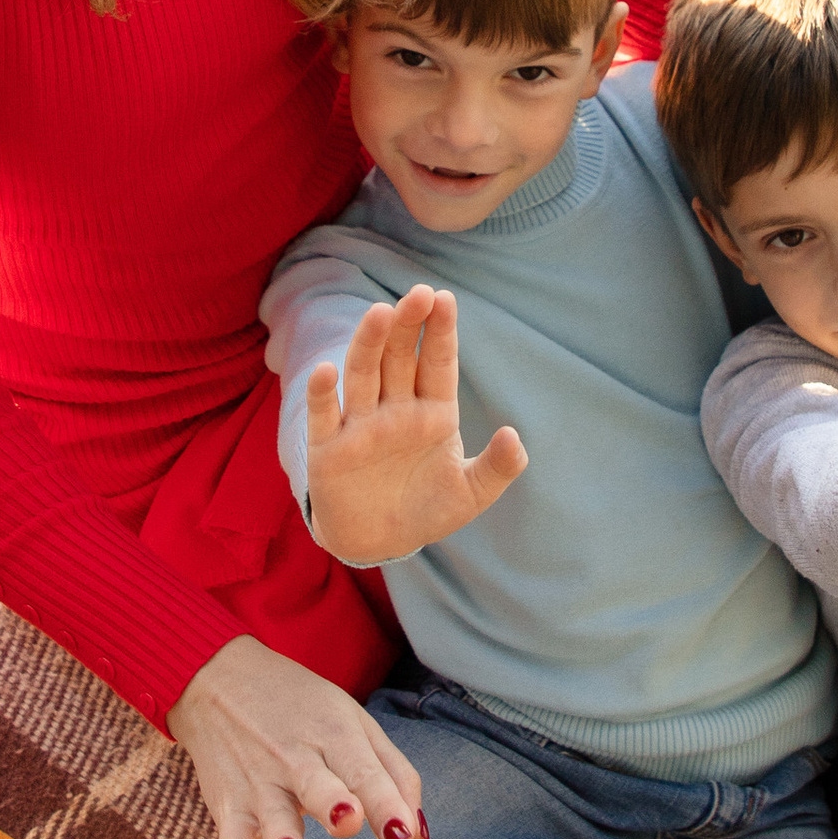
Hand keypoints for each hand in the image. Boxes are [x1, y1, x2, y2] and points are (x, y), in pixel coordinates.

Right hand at [166, 638, 426, 838]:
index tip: (402, 836)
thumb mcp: (354, 723)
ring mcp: (259, 784)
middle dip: (333, 804)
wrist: (219, 679)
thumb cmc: (302, 709)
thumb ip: (394, 775)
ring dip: (281, 836)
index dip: (384, 802)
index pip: (364, 770)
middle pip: (318, 785)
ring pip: (272, 814)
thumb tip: (419, 836)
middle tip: (347, 821)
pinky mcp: (229, 806)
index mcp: (334, 734)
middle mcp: (296, 758)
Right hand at [304, 286, 527, 565]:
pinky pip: (324, 416)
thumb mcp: (470, 495)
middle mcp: (395, 409)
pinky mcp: (328, 449)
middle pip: (399, 358)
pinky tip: (327, 371)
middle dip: (408, 326)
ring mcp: (360, 425)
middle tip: (419, 294)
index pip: (437, 363)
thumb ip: (497, 468)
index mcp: (433, 412)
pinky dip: (322, 393)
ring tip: (380, 313)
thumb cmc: (426, 511)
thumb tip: (515, 436)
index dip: (440, 332)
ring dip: (369, 343)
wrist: (378, 544)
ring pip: (363, 375)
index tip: (445, 299)